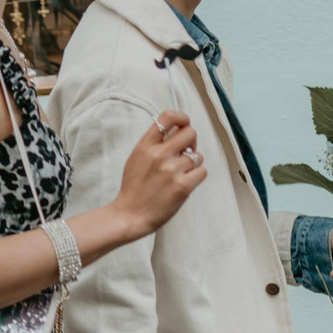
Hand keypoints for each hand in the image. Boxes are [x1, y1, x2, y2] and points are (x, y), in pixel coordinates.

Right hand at [112, 110, 205, 236]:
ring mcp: (171, 170)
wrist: (131, 214)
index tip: (183, 125)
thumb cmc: (134, 187)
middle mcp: (159, 155)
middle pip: (190, 133)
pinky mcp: (183, 186)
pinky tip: (185, 182)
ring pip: (198, 155)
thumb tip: (177, 130)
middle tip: (185, 152)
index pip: (168, 117)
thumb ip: (154, 144)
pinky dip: (196, 176)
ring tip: (181, 173)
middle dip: (191, 142)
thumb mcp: (136, 158)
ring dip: (193, 163)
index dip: (182, 117)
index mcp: (145, 146)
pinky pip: (202, 171)